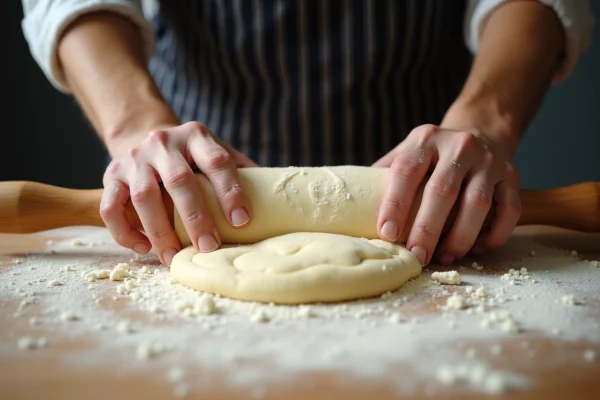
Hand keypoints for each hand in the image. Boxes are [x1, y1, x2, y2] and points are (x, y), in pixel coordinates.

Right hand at [100, 121, 257, 264]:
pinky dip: (125, 231)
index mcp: (196, 136)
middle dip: (195, 217)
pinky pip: (112, 206)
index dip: (230, 191)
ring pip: (144, 196)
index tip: (243, 221)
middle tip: (209, 247)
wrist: (144, 134)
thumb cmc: (191, 155)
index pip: (217, 161)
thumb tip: (276, 200)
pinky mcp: (110, 175)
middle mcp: (163, 143)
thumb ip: (239, 169)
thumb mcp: (215, 150)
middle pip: (179, 180)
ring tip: (175, 258)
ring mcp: (134, 158)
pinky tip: (144, 248)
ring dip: (160, 231)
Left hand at [373, 124, 520, 265]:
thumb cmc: (434, 155)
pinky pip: (508, 211)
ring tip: (445, 257)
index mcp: (425, 140)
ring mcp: (489, 161)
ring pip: (477, 203)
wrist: (481, 131)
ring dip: (460, 237)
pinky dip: (493, 234)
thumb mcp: (408, 152)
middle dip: (427, 229)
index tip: (387, 234)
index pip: (406, 170)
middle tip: (416, 256)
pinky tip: (477, 248)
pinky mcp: (513, 176)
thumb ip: (386, 175)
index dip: (395, 203)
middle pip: (442, 191)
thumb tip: (353, 209)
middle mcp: (459, 146)